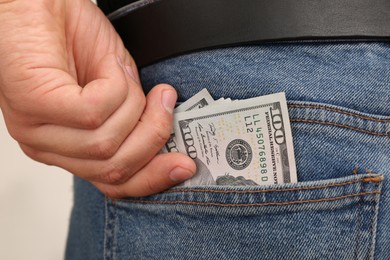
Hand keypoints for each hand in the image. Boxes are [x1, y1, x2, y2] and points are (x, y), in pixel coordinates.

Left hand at [0, 0, 195, 197]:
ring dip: (133, 105)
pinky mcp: (34, 102)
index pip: (112, 184)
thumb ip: (134, 123)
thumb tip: (168, 141)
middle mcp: (47, 147)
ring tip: (129, 76)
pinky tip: (111, 67)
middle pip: (113, 170)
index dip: (154, 178)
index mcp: (67, 149)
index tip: (185, 165)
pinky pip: (93, 111)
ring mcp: (36, 129)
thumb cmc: (74, 40)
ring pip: (105, 143)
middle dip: (152, 138)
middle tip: (165, 104)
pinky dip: (116, 86)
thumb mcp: (117, 92)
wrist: (42, 4)